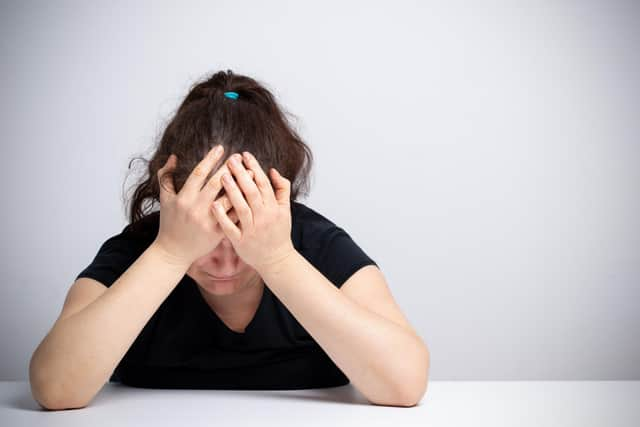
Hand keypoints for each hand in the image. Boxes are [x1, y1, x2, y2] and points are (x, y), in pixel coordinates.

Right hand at [152, 145, 254, 265]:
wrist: (173, 251)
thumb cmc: (169, 222)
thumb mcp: (164, 199)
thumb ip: (166, 176)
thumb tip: (174, 156)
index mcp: (183, 198)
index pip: (198, 173)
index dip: (210, 159)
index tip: (221, 148)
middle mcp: (196, 209)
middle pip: (216, 184)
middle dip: (228, 168)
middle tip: (239, 157)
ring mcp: (208, 221)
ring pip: (228, 200)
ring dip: (241, 185)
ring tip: (252, 173)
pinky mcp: (218, 233)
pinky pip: (233, 217)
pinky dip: (243, 205)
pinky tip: (253, 195)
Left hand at [212, 151, 295, 271]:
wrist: (276, 259)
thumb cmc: (279, 232)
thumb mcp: (285, 210)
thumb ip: (282, 189)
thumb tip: (273, 171)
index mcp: (274, 208)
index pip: (263, 183)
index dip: (254, 168)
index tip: (245, 155)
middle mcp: (264, 217)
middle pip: (252, 192)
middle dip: (241, 174)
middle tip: (230, 160)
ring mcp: (252, 230)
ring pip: (241, 207)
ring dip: (231, 191)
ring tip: (221, 176)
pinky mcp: (241, 241)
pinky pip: (230, 227)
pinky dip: (222, 216)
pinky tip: (213, 204)